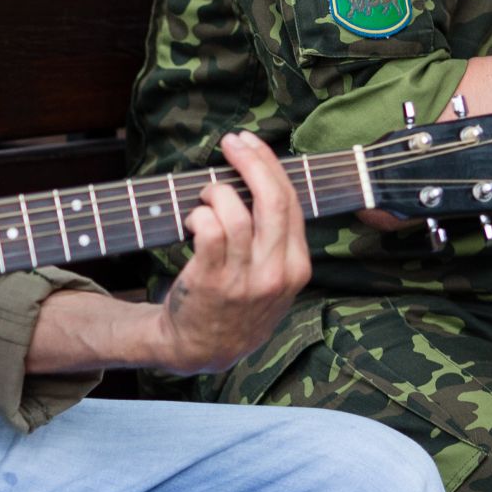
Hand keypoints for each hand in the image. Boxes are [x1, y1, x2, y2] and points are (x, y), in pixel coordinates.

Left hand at [155, 131, 311, 373]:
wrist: (200, 349)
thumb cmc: (235, 304)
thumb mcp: (274, 279)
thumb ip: (276, 238)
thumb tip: (261, 174)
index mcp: (298, 268)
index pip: (291, 202)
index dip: (270, 165)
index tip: (250, 143)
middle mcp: (276, 274)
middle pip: (272, 200)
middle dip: (251, 161)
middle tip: (231, 142)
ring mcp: (244, 280)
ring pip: (236, 212)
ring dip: (216, 191)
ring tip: (206, 195)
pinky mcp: (212, 282)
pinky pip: (209, 229)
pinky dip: (199, 214)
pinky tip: (193, 220)